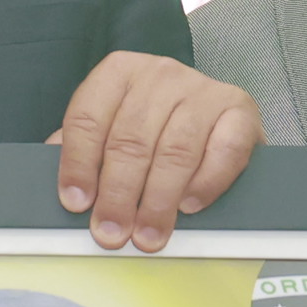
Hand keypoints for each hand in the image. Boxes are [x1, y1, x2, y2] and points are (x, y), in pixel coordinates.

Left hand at [50, 55, 262, 251]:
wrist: (215, 117)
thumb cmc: (154, 128)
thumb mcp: (112, 128)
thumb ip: (83, 152)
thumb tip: (67, 194)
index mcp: (118, 72)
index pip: (88, 118)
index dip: (78, 164)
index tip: (76, 204)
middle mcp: (160, 74)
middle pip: (130, 139)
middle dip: (118, 195)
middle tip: (111, 232)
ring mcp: (202, 89)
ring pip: (174, 151)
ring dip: (158, 201)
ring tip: (148, 234)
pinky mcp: (239, 109)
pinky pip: (223, 151)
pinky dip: (205, 184)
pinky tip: (188, 207)